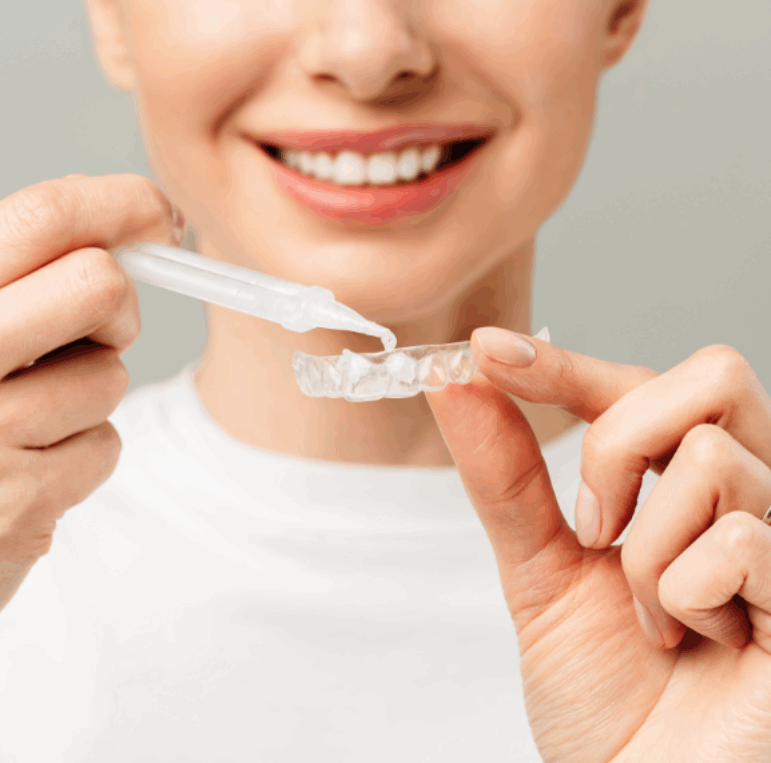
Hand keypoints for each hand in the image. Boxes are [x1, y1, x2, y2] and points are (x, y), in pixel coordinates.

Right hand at [0, 174, 181, 638]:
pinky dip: (78, 455)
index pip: (41, 220)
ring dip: (84, 395)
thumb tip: (124, 232)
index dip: (121, 204)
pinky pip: (104, 446)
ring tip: (21, 422)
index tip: (158, 215)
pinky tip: (22, 472)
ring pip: (110, 376)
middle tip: (92, 335)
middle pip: (100, 285)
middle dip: (115, 309)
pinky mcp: (19, 506)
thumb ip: (9, 280)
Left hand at [427, 328, 770, 762]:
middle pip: (711, 376)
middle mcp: (752, 494)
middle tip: (592, 528)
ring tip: (652, 616)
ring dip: (643, 551)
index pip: (639, 385)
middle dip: (617, 443)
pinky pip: (738, 540)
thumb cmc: (604, 693)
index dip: (564, 364)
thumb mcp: (540, 569)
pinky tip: (698, 640)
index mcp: (686, 483)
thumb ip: (507, 475)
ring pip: (711, 459)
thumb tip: (454, 383)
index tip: (486, 351)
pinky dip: (683, 595)